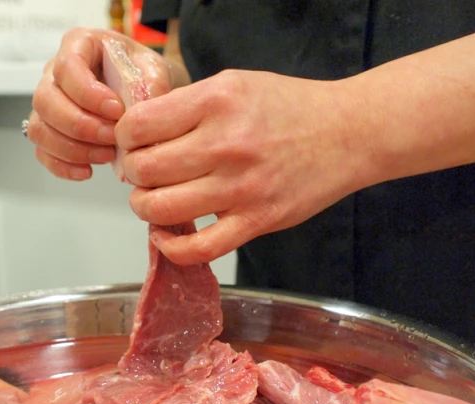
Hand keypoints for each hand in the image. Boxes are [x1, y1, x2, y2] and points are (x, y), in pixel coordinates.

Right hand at [25, 28, 171, 180]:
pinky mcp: (49, 130)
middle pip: (45, 100)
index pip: (67, 67)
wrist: (143, 91)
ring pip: (40, 128)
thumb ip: (152, 86)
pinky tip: (89, 170)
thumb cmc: (143, 74)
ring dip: (72, 149)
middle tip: (113, 138)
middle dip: (80, 125)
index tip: (117, 111)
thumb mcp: (154, 70)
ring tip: (107, 155)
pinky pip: (42, 151)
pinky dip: (63, 166)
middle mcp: (55, 72)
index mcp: (79, 45)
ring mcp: (48, 102)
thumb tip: (141, 114)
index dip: (88, 94)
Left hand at [114, 70, 375, 264]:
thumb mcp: (234, 83)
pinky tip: (166, 235)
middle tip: (142, 173)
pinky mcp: (257, 221)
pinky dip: (172, 248)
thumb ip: (186, 104)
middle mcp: (226, 144)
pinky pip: (199, 249)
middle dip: (132, 174)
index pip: (139, 125)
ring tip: (153, 201)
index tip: (133, 143)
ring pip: (161, 210)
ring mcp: (242, 188)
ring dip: (145, 208)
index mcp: (216, 102)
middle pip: (144, 170)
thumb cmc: (290, 106)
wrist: (349, 133)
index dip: (125, 137)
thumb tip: (137, 133)